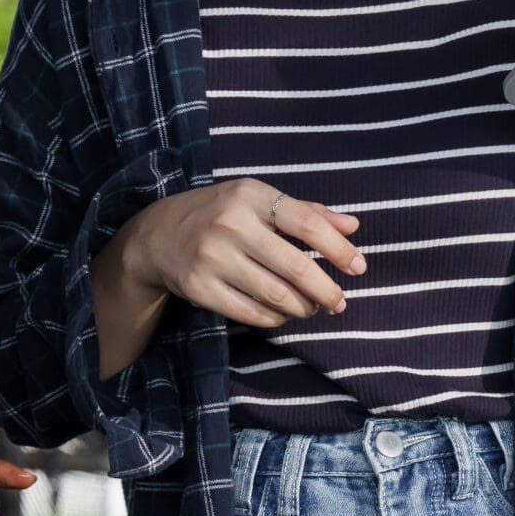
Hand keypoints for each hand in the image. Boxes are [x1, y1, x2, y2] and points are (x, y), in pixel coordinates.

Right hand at [115, 179, 362, 328]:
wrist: (156, 234)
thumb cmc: (219, 214)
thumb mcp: (256, 200)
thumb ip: (306, 211)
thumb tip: (353, 226)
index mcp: (249, 195)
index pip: (306, 224)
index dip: (338, 250)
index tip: (358, 268)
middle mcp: (230, 224)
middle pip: (295, 266)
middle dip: (326, 291)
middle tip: (338, 302)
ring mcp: (212, 257)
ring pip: (276, 295)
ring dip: (302, 308)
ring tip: (310, 308)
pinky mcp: (199, 287)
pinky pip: (251, 313)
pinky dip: (275, 319)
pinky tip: (282, 315)